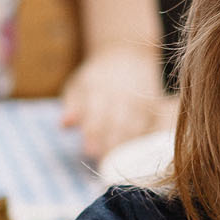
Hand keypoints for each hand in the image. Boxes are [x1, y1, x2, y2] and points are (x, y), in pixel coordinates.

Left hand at [59, 43, 168, 161]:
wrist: (127, 54)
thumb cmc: (95, 78)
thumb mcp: (77, 85)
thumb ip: (71, 106)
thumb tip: (65, 124)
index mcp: (98, 88)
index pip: (97, 114)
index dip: (94, 134)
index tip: (90, 152)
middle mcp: (122, 93)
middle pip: (119, 123)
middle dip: (112, 145)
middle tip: (105, 164)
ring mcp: (140, 99)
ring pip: (137, 127)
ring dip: (128, 147)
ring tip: (120, 165)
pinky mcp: (154, 105)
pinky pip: (151, 126)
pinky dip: (144, 141)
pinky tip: (137, 156)